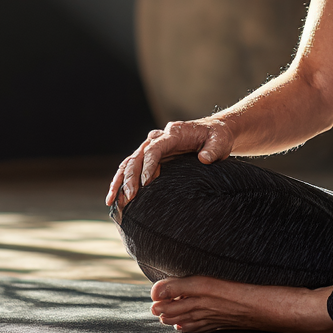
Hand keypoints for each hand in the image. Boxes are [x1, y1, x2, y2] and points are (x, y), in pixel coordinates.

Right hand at [105, 118, 234, 207]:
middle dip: (131, 176)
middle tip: (130, 197)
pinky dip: (122, 180)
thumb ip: (213, 149)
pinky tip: (116, 197)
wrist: (215, 132)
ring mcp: (154, 146)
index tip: (145, 183)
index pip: (154, 148)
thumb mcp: (220, 141)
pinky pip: (133, 167)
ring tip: (112, 200)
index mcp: (174, 132)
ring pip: (130, 161)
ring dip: (120, 180)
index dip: (148, 164)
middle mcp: (160, 137)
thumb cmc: (218, 137)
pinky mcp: (153, 156)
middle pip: (138, 155)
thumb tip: (204, 158)